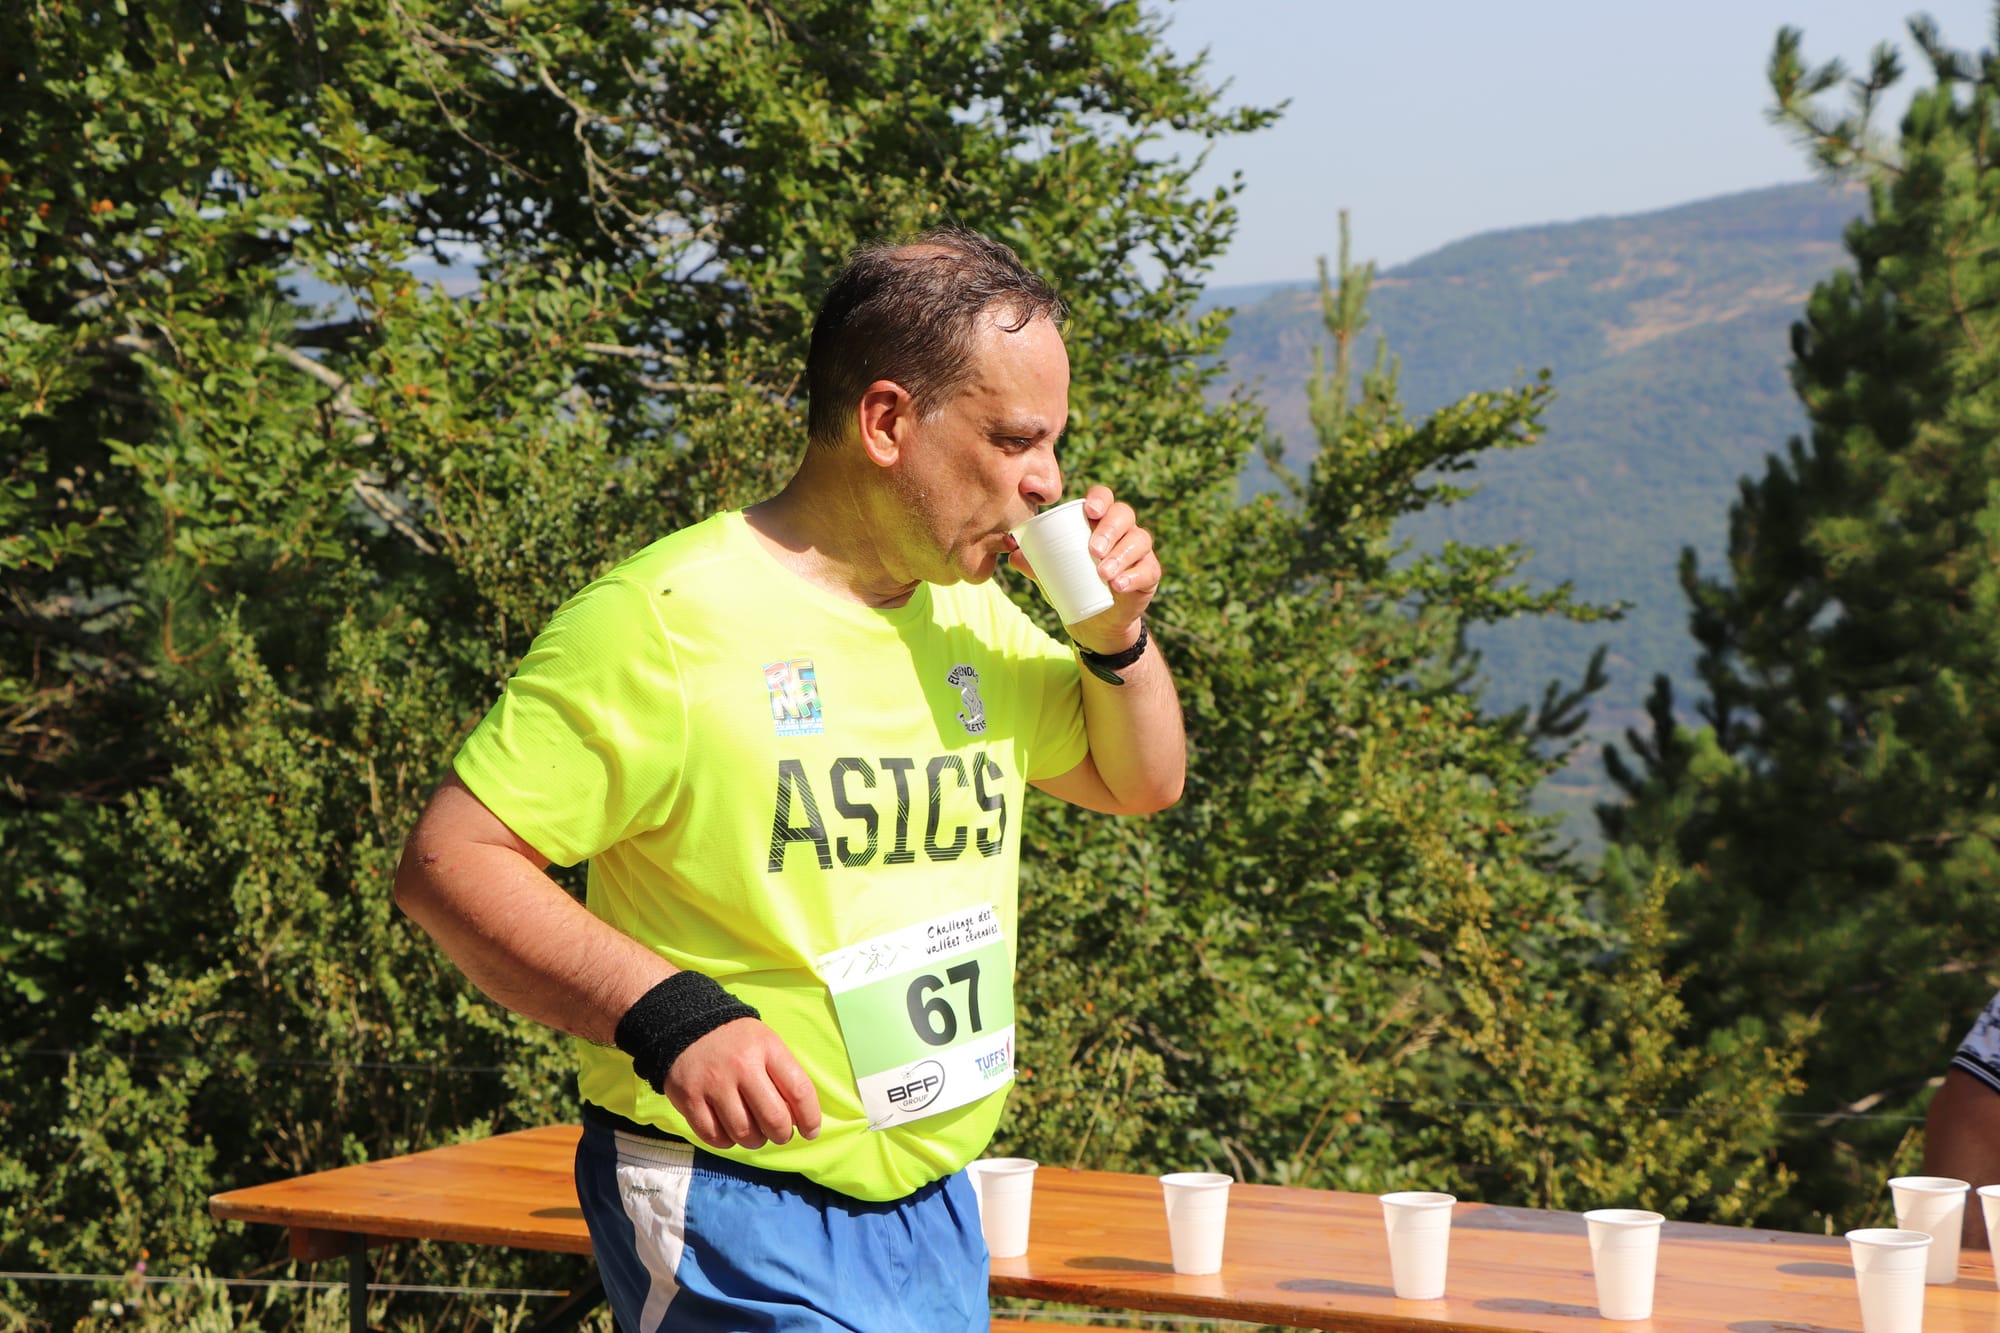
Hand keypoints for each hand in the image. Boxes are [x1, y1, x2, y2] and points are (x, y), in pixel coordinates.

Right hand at [662, 1018, 822, 1149]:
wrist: (685, 1023)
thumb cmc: (735, 1040)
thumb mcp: (766, 1043)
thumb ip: (783, 1076)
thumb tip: (799, 1119)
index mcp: (767, 1049)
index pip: (800, 1091)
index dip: (810, 1118)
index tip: (811, 1131)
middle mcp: (742, 1066)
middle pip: (773, 1119)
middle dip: (782, 1135)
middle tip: (780, 1134)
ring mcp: (714, 1084)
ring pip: (744, 1133)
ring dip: (755, 1141)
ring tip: (754, 1133)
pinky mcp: (690, 1099)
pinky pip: (714, 1136)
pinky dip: (726, 1142)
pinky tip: (729, 1131)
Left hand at [1009, 484, 1157, 655]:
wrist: (1093, 622)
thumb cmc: (1072, 586)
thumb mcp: (1050, 575)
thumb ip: (1034, 563)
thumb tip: (1013, 554)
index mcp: (1098, 521)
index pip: (1104, 498)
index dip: (1100, 499)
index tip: (1089, 511)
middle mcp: (1122, 530)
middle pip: (1124, 515)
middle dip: (1109, 530)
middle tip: (1093, 550)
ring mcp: (1139, 551)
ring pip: (1139, 540)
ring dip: (1121, 555)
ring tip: (1102, 573)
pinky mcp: (1149, 574)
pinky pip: (1148, 569)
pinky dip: (1133, 576)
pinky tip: (1118, 585)